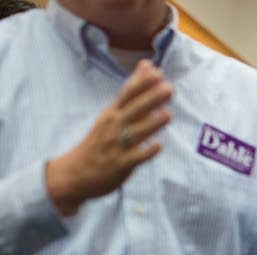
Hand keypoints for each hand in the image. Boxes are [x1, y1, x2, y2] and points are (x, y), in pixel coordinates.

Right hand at [46, 59, 172, 215]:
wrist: (75, 173)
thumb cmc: (99, 141)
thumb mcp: (111, 115)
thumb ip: (132, 93)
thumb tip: (148, 66)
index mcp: (111, 114)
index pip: (127, 95)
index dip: (141, 83)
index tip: (156, 72)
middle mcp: (113, 127)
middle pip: (134, 110)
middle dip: (151, 99)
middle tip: (169, 89)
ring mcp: (116, 146)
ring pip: (136, 132)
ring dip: (152, 124)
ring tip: (168, 114)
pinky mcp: (120, 165)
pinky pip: (135, 157)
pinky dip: (146, 151)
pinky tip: (158, 145)